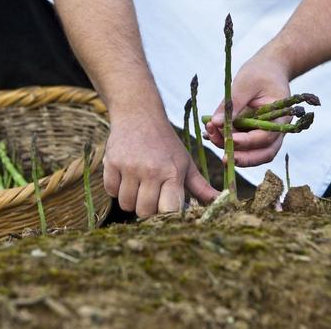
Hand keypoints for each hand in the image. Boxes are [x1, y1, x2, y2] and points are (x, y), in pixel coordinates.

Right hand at [103, 110, 218, 217]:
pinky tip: (125, 176)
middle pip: (145, 212)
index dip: (167, 215)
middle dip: (147, 208)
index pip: (169, 210)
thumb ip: (200, 186)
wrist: (139, 114)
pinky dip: (117, 188)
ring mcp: (130, 167)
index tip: (166, 209)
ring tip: (138, 184)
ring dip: (131, 200)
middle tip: (151, 194)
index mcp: (172, 172)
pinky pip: (111, 191)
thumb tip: (220, 202)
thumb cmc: (166, 143)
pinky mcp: (111, 162)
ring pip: (126, 204)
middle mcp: (151, 171)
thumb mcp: (185, 162)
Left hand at [205, 47, 291, 166]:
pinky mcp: (253, 133)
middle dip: (242, 158)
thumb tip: (215, 123)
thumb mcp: (245, 83)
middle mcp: (276, 130)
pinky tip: (211, 134)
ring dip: (232, 150)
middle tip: (223, 158)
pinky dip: (227, 142)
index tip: (229, 139)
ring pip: (253, 153)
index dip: (247, 142)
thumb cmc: (260, 72)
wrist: (269, 68)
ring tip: (211, 135)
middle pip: (263, 153)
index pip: (265, 137)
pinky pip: (242, 144)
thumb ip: (232, 104)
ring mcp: (265, 134)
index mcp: (280, 117)